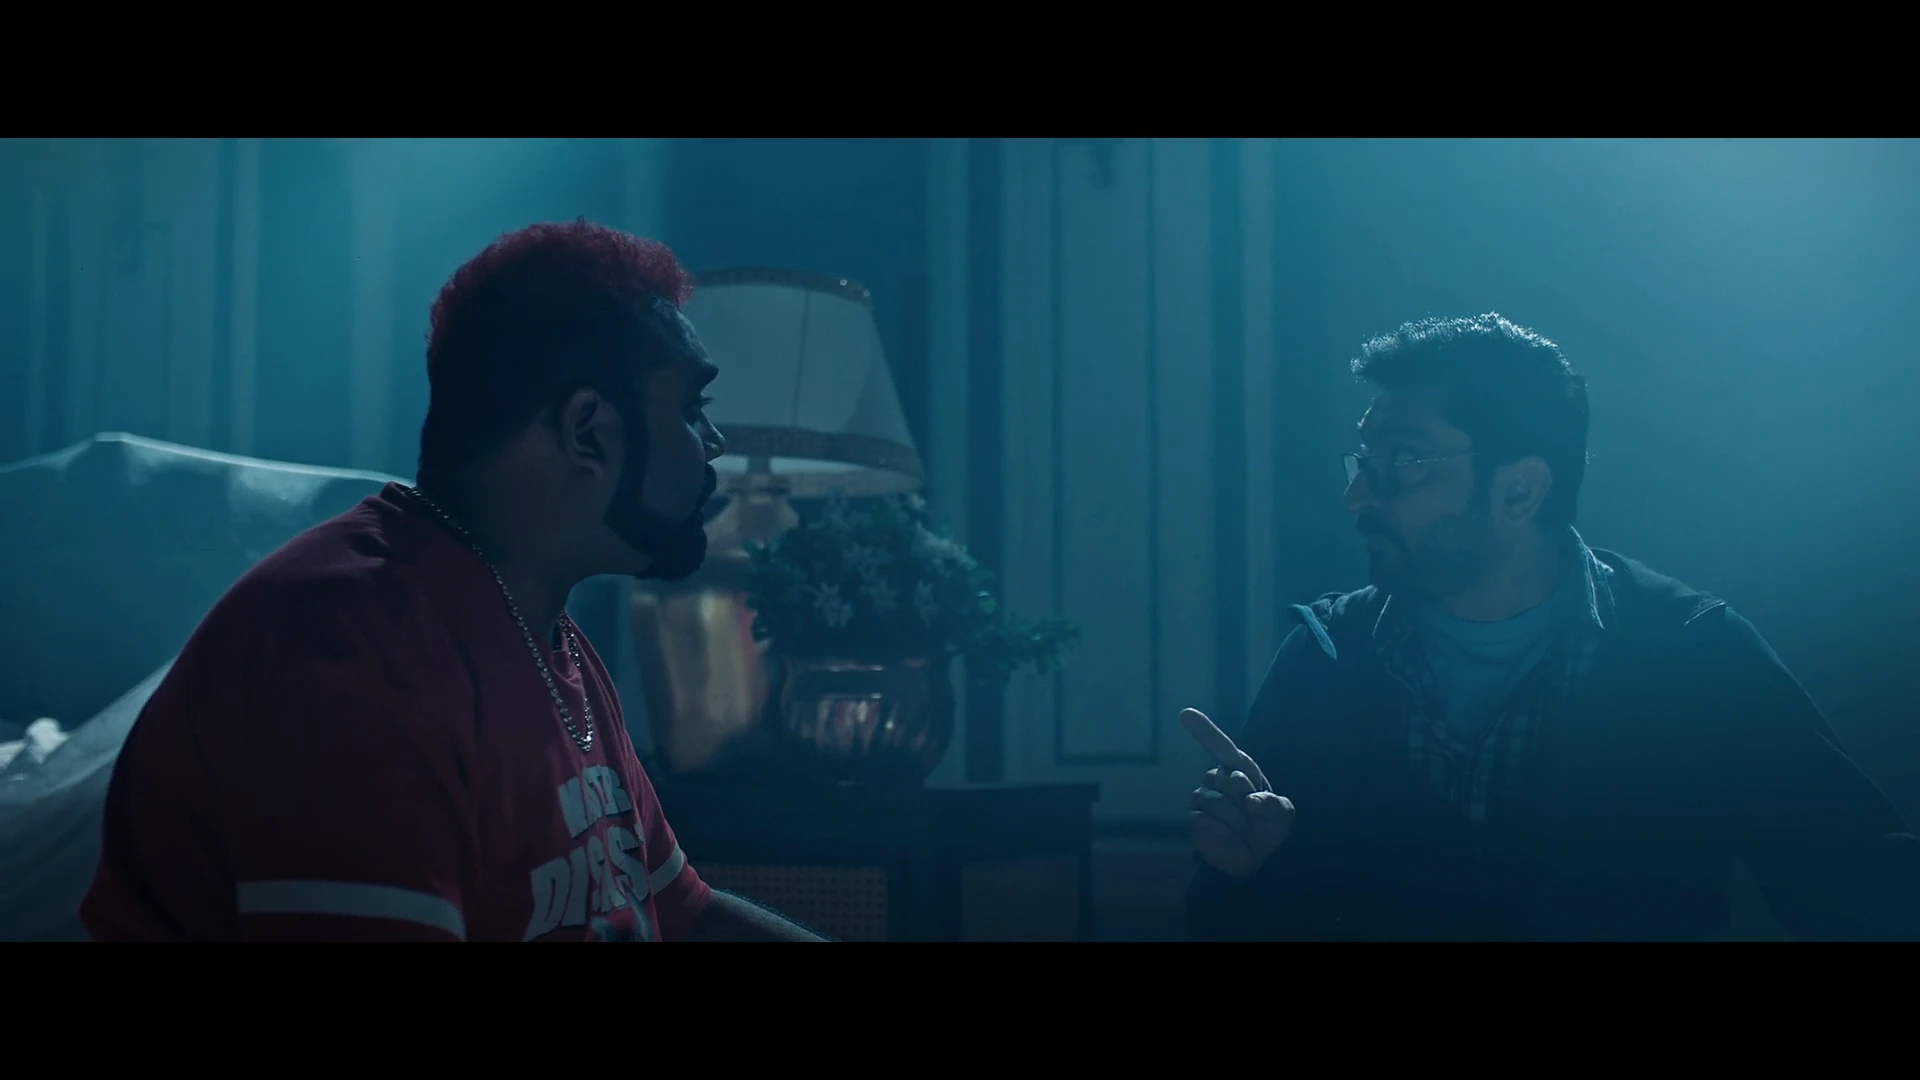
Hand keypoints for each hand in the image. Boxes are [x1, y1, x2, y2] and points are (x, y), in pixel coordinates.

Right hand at [1183, 707, 1294, 878]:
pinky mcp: (1194, 819)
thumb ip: (1275, 804)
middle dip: (1247, 800)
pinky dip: (1222, 832)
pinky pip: (1204, 820)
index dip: (1204, 730)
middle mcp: (1217, 780)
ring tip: (1243, 829)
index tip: (1185, 714)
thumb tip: (1251, 801)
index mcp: (1239, 770)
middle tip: (1253, 815)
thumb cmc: (1268, 827)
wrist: (1256, 857)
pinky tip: (1229, 836)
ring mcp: (1202, 798)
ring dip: (1237, 821)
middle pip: (1230, 779)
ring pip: (1217, 802)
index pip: (1221, 746)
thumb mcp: (1283, 813)